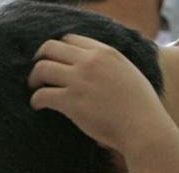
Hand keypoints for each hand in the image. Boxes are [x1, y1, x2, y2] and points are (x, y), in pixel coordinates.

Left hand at [29, 34, 173, 153]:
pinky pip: (42, 95)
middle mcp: (90, 62)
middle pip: (51, 48)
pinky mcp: (71, 102)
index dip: (59, 50)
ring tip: (34, 88)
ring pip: (42, 69)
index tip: (55, 61)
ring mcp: (79, 80)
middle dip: (40, 58)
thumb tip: (93, 68)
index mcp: (105, 52)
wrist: (144, 127)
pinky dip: (36, 100)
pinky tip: (37, 106)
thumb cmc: (140, 107)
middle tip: (38, 73)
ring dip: (34, 78)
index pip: (71, 39)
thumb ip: (109, 66)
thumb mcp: (128, 73)